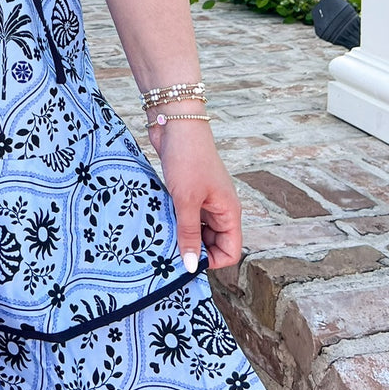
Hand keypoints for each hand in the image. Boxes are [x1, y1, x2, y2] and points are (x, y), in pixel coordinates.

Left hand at [149, 121, 242, 273]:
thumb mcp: (186, 200)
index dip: (212, 261)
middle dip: (194, 250)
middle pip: (213, 244)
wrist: (176, 123)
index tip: (187, 261)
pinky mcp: (186, 191)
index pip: (230, 251)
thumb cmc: (187, 158)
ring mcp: (203, 199)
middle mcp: (219, 208)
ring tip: (162, 238)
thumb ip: (189, 233)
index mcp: (228, 212)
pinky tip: (158, 223)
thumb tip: (191, 266)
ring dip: (182, 236)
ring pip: (197, 230)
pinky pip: (184, 216)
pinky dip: (174, 222)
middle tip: (170, 252)